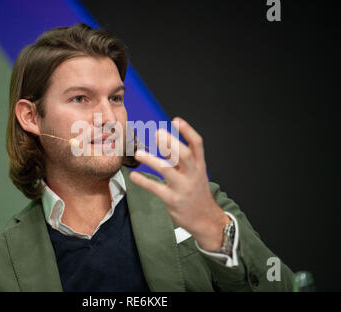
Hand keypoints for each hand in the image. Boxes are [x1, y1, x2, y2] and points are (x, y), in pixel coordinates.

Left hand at [129, 117, 229, 251]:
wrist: (206, 220)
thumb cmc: (196, 192)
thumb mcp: (193, 173)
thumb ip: (179, 158)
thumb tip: (163, 139)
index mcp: (199, 166)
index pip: (197, 145)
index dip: (188, 131)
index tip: (176, 120)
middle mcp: (192, 175)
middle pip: (184, 155)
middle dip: (171, 143)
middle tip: (157, 134)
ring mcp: (183, 188)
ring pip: (167, 171)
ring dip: (152, 160)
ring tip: (139, 153)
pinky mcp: (172, 200)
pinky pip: (156, 189)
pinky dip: (143, 181)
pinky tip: (134, 176)